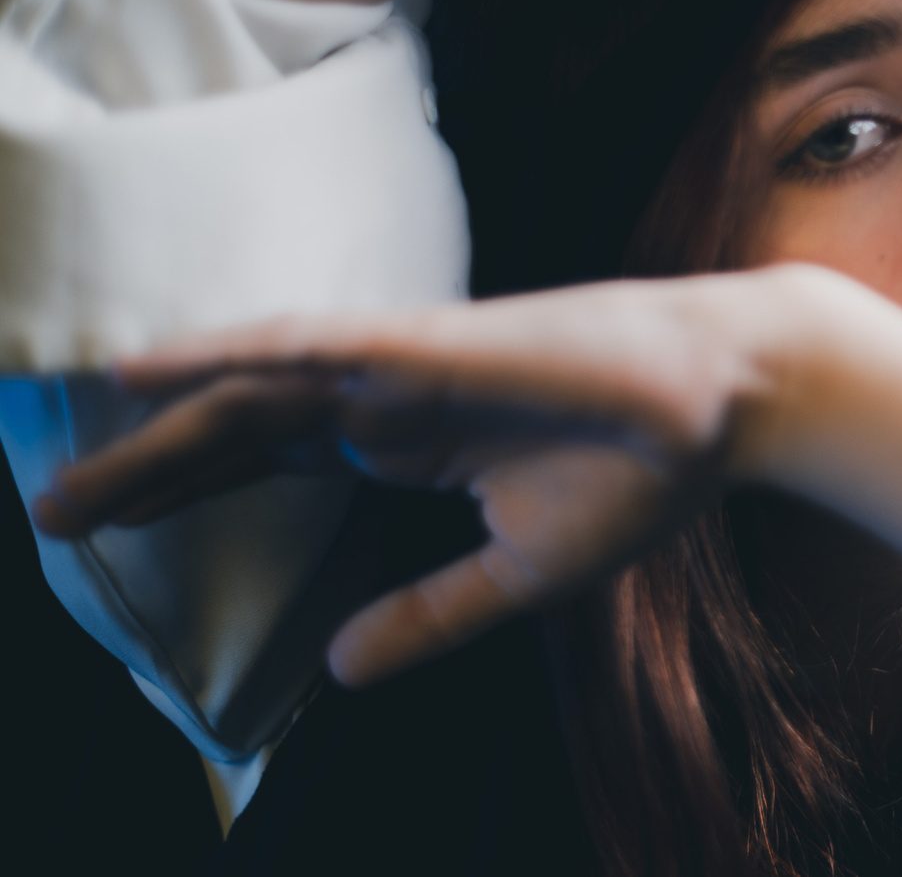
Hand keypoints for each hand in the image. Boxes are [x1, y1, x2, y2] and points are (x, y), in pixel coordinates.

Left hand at [32, 273, 806, 685]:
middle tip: (52, 516)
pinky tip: (150, 371)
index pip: (271, 462)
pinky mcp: (426, 346)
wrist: (719, 406)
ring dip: (158, 429)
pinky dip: (224, 354)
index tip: (110, 527)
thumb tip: (336, 672)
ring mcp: (401, 368)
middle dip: (147, 471)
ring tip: (70, 466)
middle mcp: (386, 398)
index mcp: (407, 440)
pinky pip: (306, 348)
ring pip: (252, 392)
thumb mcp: (516, 571)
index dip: (189, 487)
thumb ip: (427, 614)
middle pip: (240, 432)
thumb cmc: (637, 472)